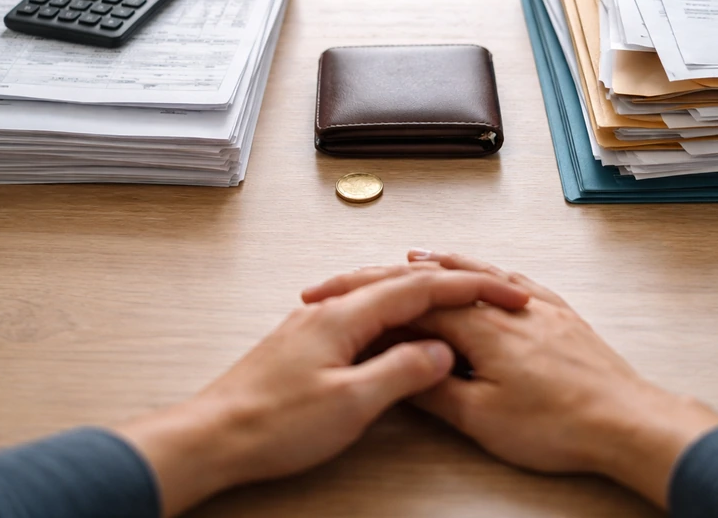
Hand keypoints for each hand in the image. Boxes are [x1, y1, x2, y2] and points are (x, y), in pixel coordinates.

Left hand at [116, 268, 529, 516]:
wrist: (213, 437)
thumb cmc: (271, 423)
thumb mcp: (351, 404)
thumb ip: (401, 371)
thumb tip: (439, 350)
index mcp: (345, 315)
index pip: (421, 287)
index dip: (470, 288)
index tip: (505, 292)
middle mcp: (329, 309)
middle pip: (402, 282)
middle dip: (453, 285)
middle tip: (491, 292)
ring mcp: (315, 323)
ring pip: (381, 296)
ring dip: (424, 297)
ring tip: (457, 303)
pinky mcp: (306, 343)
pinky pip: (363, 315)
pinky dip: (396, 316)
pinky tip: (400, 331)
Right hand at [303, 250, 717, 507]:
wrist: (626, 421)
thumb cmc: (560, 424)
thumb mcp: (482, 419)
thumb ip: (436, 391)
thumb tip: (401, 371)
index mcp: (484, 327)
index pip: (416, 305)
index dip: (376, 303)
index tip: (348, 301)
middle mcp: (509, 306)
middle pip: (444, 280)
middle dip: (403, 275)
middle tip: (374, 271)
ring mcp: (538, 306)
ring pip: (481, 273)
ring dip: (446, 264)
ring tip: (421, 257)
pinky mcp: (560, 315)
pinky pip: (515, 280)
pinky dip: (490, 272)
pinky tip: (490, 274)